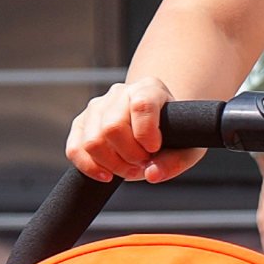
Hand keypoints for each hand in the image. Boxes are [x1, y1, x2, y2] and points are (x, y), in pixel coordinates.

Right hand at [66, 77, 198, 184]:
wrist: (156, 127)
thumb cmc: (174, 135)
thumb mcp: (188, 148)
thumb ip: (175, 162)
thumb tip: (151, 174)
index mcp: (150, 89)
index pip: (141, 104)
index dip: (146, 133)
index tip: (154, 149)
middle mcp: (120, 92)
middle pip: (112, 127)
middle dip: (129, 156)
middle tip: (143, 164)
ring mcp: (97, 106)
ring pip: (92, 140)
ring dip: (112, 164)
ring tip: (130, 169)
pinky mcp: (81, 123)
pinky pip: (75, 148)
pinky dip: (89, 167)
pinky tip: (107, 174)